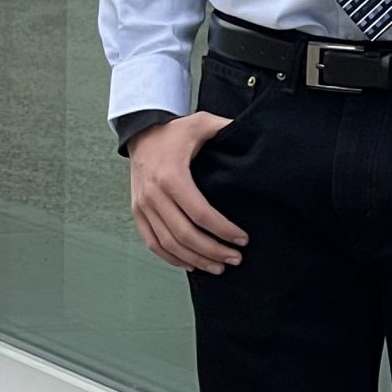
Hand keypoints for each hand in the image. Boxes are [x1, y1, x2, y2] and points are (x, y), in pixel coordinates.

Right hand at [128, 113, 249, 273]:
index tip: (242, 239)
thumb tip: (253, 132)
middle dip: (212, 251)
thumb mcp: (202, 123)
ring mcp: (143, 206)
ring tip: (218, 267)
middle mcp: (154, 195)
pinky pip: (153, 243)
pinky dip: (171, 258)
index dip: (223, 230)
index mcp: (172, 176)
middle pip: (185, 234)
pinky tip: (191, 264)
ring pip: (168, 244)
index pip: (200, 213)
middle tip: (235, 259)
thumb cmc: (174, 131)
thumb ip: (226, 127)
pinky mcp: (138, 213)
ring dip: (194, 260)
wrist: (141, 133)